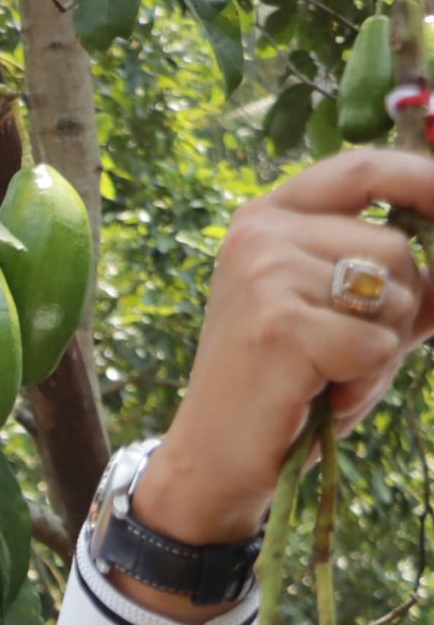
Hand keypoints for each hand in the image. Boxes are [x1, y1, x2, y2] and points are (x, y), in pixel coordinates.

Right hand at [139, 149, 433, 554]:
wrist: (212, 455)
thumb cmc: (285, 381)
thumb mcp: (335, 310)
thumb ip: (389, 272)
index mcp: (268, 219)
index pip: (363, 169)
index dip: (423, 180)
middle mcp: (261, 236)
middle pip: (397, 246)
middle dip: (402, 307)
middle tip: (348, 353)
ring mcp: (266, 276)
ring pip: (396, 296)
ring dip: (383, 350)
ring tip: (329, 376)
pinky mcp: (280, 326)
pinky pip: (377, 346)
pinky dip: (365, 383)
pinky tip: (320, 396)